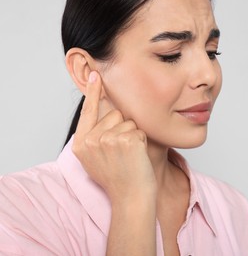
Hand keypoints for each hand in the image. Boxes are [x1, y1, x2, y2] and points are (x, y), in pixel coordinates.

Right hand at [72, 71, 156, 202]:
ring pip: (129, 120)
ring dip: (133, 135)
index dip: (93, 92)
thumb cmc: (118, 178)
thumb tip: (103, 107)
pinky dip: (142, 140)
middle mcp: (91, 140)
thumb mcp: (97, 157)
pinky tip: (137, 156)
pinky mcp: (125, 140)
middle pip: (114, 113)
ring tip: (129, 156)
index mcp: (81, 143)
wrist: (130, 198)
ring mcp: (107, 139)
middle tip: (123, 152)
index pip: (88, 112)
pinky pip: (139, 129)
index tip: (95, 73)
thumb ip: (95, 135)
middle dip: (123, 127)